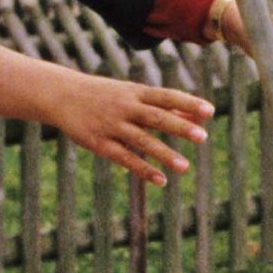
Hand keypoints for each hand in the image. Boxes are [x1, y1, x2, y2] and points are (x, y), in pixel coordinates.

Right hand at [43, 65, 211, 187]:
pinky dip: (143, 169)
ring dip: (164, 154)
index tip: (210, 110)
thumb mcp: (133, 94)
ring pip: (141, 140)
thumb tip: (198, 116)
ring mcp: (112, 126)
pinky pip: (124, 158)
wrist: (62, 95)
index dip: (188, 103)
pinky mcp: (100, 144)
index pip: (166, 96)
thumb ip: (165, 106)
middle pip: (156, 117)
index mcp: (136, 92)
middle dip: (180, 127)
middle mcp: (126, 107)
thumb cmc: (106, 95)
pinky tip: (161, 180)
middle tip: (203, 137)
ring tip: (185, 167)